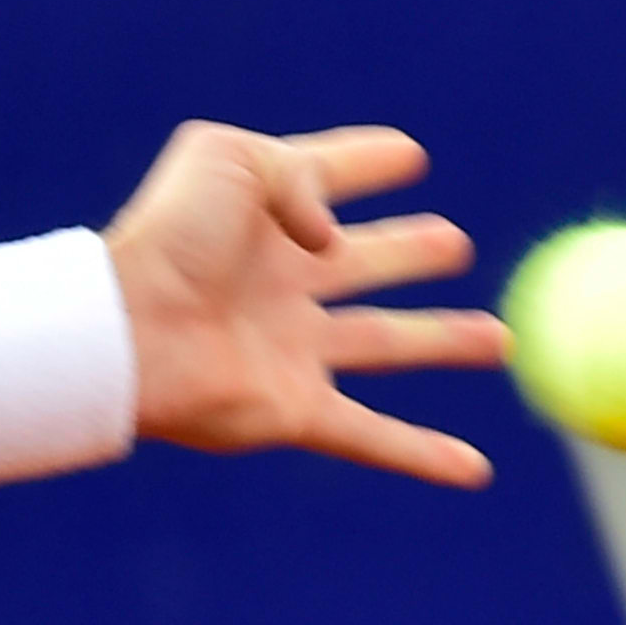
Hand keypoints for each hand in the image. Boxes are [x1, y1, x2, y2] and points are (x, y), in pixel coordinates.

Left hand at [103, 123, 507, 487]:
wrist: (127, 330)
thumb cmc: (168, 237)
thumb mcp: (231, 159)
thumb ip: (300, 178)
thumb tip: (332, 243)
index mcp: (267, 215)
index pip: (329, 178)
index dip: (366, 163)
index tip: (407, 155)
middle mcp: (284, 280)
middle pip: (365, 263)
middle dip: (411, 253)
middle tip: (453, 243)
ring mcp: (293, 348)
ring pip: (386, 343)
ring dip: (444, 342)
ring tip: (498, 338)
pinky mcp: (294, 409)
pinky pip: (371, 435)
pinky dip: (424, 455)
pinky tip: (474, 469)